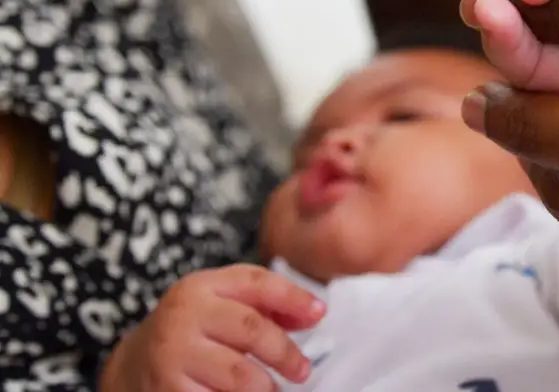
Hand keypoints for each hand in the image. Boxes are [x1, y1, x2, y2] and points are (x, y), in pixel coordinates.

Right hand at [100, 264, 324, 390]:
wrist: (134, 366)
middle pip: (252, 329)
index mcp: (200, 286)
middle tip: (301, 370)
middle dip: (285, 352)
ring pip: (240, 374)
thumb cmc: (194, 331)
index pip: (257, 282)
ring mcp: (172, 354)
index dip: (294, 297)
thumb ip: (267, 304)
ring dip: (266, 386)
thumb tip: (313, 313)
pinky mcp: (168, 390)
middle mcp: (183, 315)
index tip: (320, 313)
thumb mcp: (221, 304)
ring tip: (273, 390)